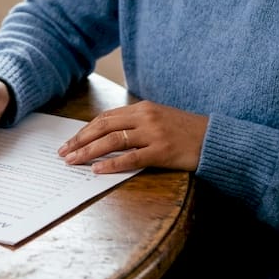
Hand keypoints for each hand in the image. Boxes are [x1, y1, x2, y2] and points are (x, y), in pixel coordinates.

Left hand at [58, 101, 208, 173]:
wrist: (215, 139)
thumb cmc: (186, 132)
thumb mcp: (159, 120)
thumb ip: (136, 124)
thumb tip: (108, 137)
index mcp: (142, 108)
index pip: (105, 117)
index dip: (85, 130)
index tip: (70, 142)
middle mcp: (145, 117)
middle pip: (103, 126)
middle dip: (80, 140)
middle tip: (63, 153)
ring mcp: (154, 133)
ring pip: (113, 141)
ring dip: (89, 152)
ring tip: (73, 162)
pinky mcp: (162, 151)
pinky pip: (132, 157)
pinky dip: (112, 164)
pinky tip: (97, 170)